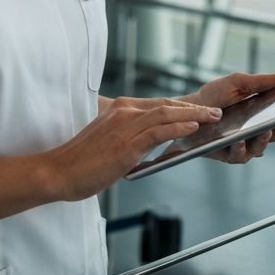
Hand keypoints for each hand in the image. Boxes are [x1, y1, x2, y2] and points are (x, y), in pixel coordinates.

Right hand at [46, 97, 224, 201]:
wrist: (59, 171)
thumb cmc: (81, 161)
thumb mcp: (108, 141)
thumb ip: (129, 137)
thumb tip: (150, 145)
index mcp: (118, 109)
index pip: (157, 104)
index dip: (182, 107)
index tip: (200, 111)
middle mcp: (123, 112)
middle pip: (166, 105)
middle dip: (194, 108)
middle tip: (215, 112)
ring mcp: (124, 126)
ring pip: (166, 114)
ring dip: (193, 115)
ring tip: (212, 118)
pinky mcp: (126, 144)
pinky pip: (158, 131)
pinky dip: (178, 128)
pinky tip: (193, 129)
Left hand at [179, 71, 274, 165]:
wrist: (188, 108)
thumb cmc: (214, 95)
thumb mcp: (237, 82)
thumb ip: (261, 81)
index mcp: (260, 117)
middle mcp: (254, 134)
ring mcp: (241, 145)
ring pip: (260, 148)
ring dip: (265, 140)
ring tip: (267, 129)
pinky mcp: (225, 154)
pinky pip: (238, 156)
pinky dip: (241, 149)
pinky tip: (240, 140)